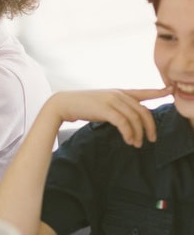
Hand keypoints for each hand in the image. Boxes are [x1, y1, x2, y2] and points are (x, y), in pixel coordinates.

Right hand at [46, 87, 171, 146]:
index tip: (170, 90)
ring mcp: (111, 100)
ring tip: (136, 144)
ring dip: (138, 133)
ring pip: (134, 118)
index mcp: (119, 92)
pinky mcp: (104, 109)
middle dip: (150, 126)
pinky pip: (123, 123)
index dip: (158, 92)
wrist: (63, 104)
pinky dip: (128, 133)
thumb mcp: (103, 104)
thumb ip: (117, 107)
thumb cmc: (82, 106)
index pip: (143, 92)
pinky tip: (128, 140)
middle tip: (151, 139)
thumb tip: (129, 120)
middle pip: (142, 111)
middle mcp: (117, 94)